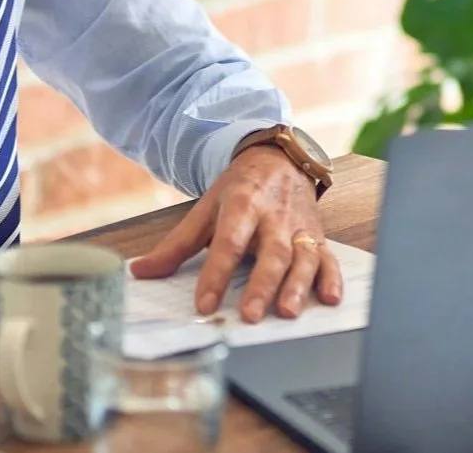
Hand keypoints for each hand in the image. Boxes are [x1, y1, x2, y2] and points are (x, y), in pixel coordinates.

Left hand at [129, 147, 342, 323]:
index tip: (204, 304)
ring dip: (297, 285)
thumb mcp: (206, 209)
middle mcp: (274, 216)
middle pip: (271, 252)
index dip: (216, 275)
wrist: (281, 159)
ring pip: (303, 257)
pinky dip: (332, 278)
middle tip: (249, 314)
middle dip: (262, 285)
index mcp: (243, 205)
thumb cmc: (241, 189)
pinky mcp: (318, 236)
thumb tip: (140, 272)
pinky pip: (328, 258)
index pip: (228, 242)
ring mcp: (300, 227)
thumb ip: (176, 245)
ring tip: (287, 311)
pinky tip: (330, 299)